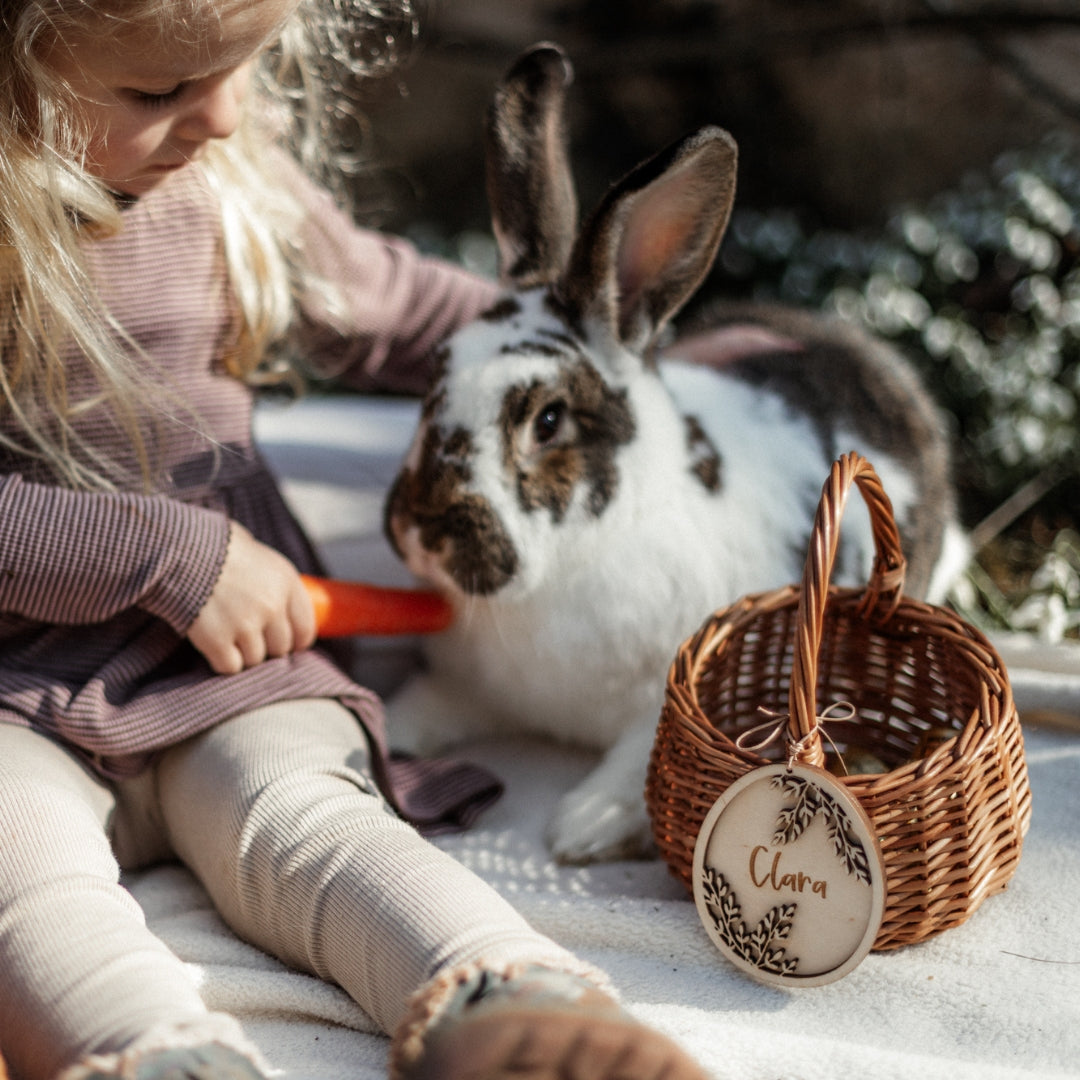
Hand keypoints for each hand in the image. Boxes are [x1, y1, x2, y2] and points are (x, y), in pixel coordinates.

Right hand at [187, 522, 316, 673]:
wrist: (180, 549)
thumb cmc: (219, 547)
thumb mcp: (260, 555)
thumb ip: (275, 584)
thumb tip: (285, 607)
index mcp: (287, 583)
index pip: (306, 629)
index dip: (297, 641)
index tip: (287, 644)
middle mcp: (272, 606)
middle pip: (281, 648)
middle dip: (266, 646)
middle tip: (248, 635)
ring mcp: (246, 625)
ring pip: (255, 659)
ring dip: (242, 652)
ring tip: (227, 633)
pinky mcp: (218, 641)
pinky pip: (230, 666)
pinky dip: (222, 660)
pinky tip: (214, 644)